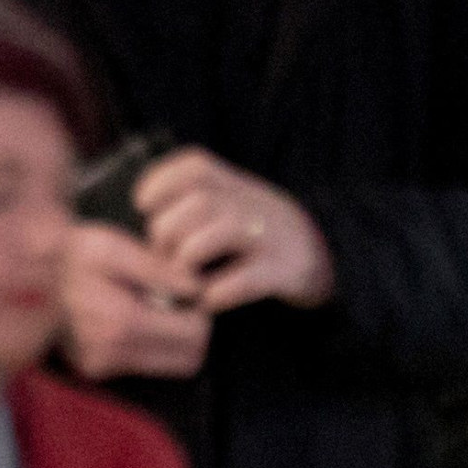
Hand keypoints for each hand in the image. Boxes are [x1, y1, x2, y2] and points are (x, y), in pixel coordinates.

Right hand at [62, 222, 211, 380]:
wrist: (21, 279)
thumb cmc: (70, 255)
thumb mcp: (111, 247)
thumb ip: (157, 268)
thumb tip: (197, 289)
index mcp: (121, 322)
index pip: (195, 334)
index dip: (201, 311)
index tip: (189, 291)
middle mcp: (112, 354)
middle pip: (189, 358)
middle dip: (193, 330)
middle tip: (178, 300)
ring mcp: (101, 366)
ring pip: (170, 366)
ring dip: (175, 340)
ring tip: (157, 308)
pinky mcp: (95, 370)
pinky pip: (144, 365)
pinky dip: (152, 345)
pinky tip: (137, 317)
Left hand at [137, 148, 334, 310]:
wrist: (329, 258)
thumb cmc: (262, 236)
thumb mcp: (235, 205)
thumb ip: (194, 205)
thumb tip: (139, 225)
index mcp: (238, 184)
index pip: (194, 166)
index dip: (160, 182)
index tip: (143, 205)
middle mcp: (256, 204)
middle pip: (199, 203)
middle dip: (168, 233)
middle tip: (164, 257)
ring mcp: (272, 236)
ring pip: (219, 232)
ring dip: (188, 260)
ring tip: (182, 279)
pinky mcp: (285, 271)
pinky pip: (243, 280)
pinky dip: (217, 293)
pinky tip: (208, 301)